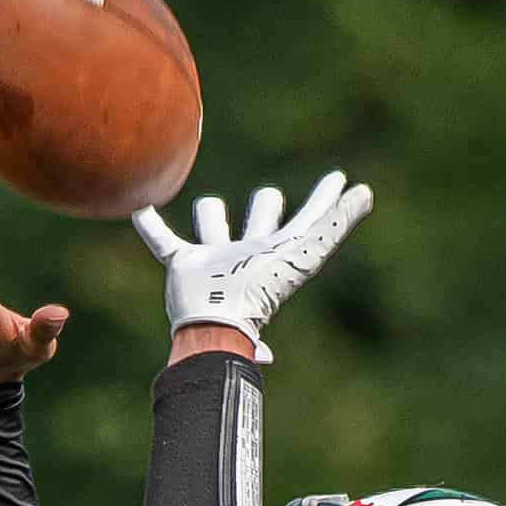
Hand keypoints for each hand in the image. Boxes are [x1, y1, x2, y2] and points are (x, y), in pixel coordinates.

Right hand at [132, 171, 372, 363]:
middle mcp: (249, 252)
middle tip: (269, 199)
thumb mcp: (305, 252)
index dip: (325, 200)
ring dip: (210, 217)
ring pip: (212, 225)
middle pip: (260, 219)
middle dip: (264, 209)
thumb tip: (366, 192)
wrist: (215, 326)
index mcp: (280, 251)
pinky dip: (150, 227)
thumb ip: (335, 223)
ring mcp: (214, 259)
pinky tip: (138, 210)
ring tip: (210, 210)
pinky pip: (162, 241)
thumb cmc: (261, 291)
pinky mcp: (182, 265)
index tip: (339, 179)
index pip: (309, 220)